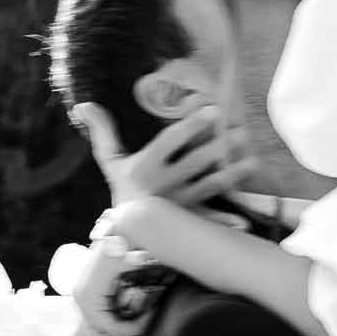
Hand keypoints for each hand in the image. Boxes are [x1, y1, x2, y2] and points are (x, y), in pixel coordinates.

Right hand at [70, 102, 251, 207]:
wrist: (125, 230)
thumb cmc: (121, 188)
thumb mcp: (109, 161)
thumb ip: (102, 132)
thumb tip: (84, 105)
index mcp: (146, 167)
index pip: (170, 141)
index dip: (191, 125)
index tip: (212, 110)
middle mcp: (164, 185)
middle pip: (195, 162)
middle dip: (219, 146)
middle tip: (241, 132)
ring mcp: (179, 204)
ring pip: (209, 186)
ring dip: (232, 174)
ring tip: (252, 160)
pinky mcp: (188, 220)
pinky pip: (208, 221)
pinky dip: (224, 222)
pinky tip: (243, 220)